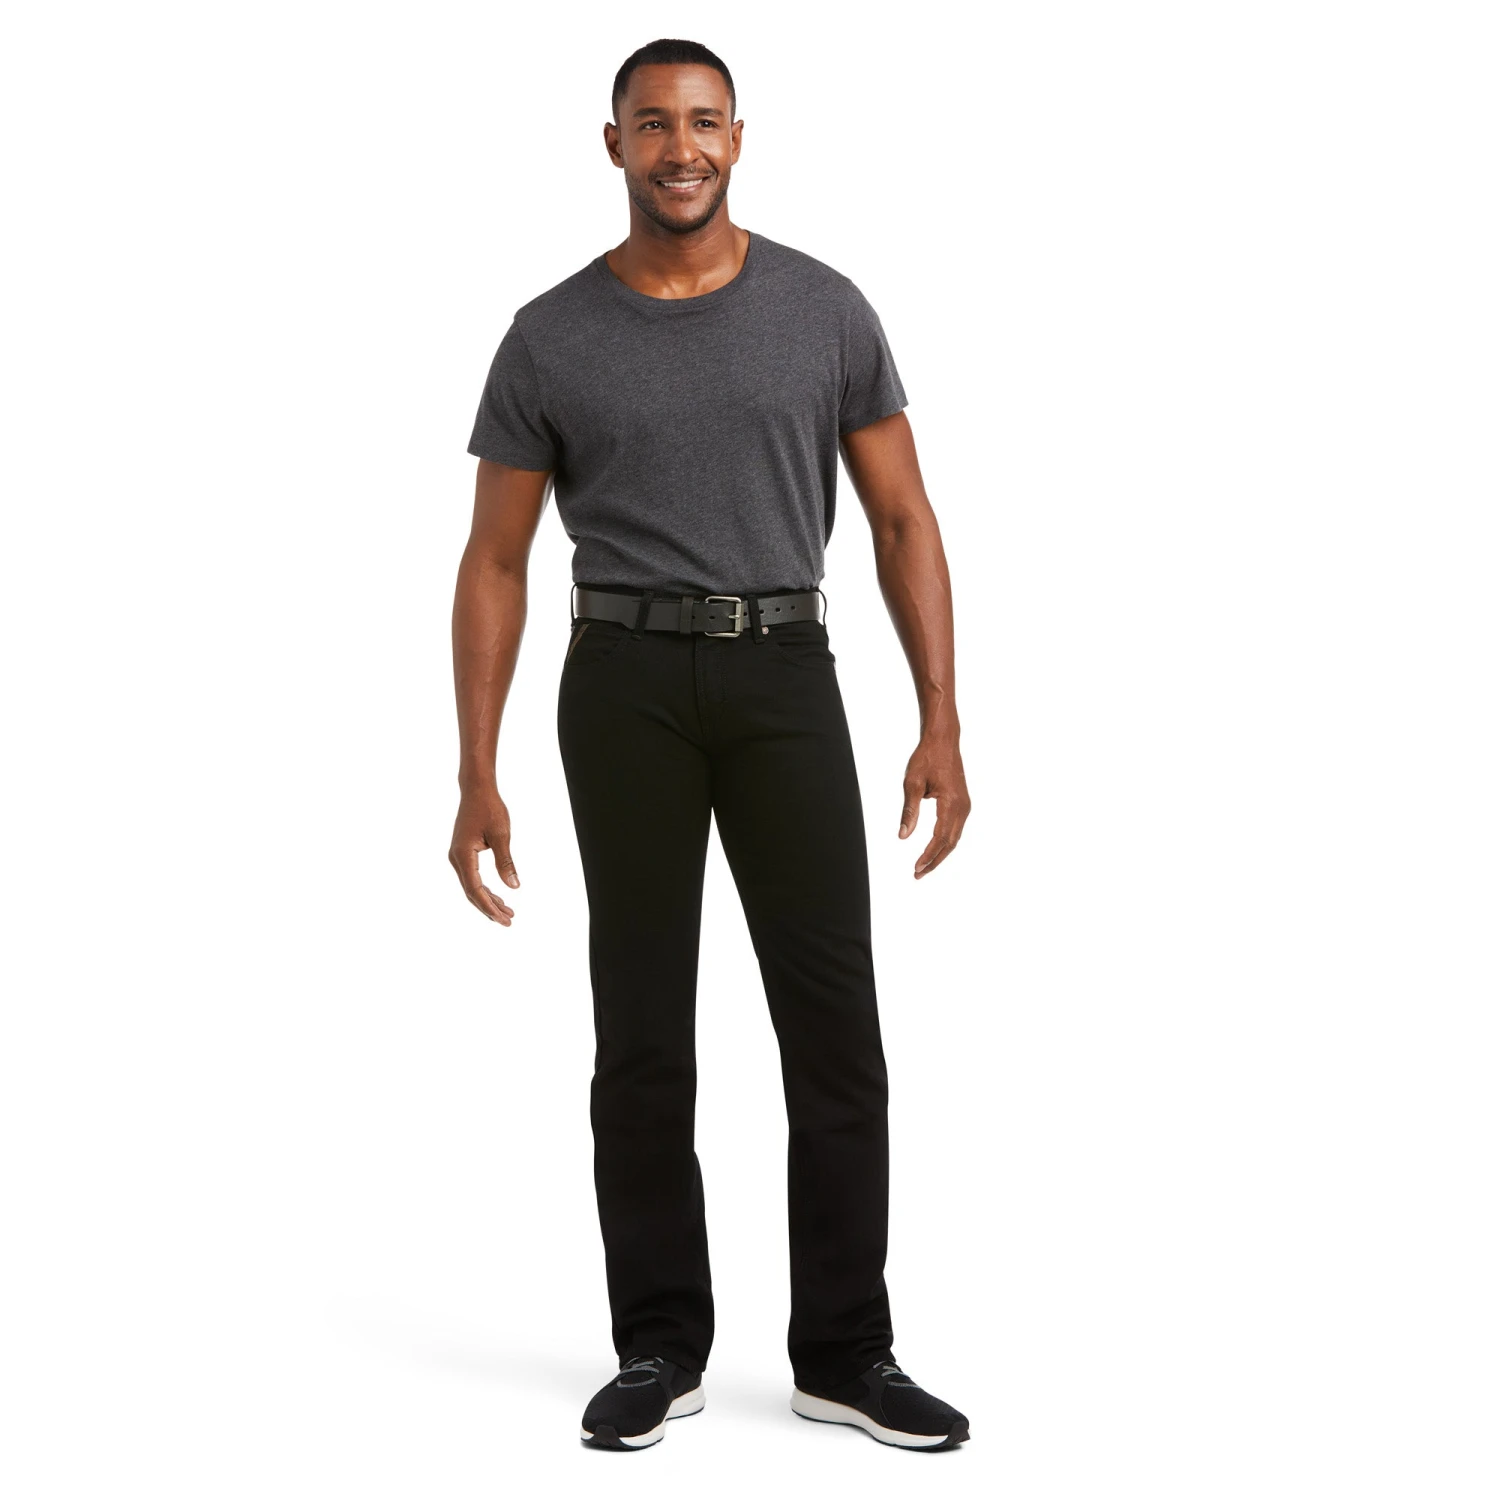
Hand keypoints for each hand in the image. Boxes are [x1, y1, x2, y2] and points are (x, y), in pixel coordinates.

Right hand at [449, 786, 519, 923]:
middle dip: (489, 908)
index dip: (489, 906)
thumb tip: (514, 886)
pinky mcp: (462, 854)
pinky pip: (472, 877)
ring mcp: (457, 856)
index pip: (475, 889)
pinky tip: (497, 896)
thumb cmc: (489, 808)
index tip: (504, 918)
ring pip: (472, 886)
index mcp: (463, 855)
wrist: (476, 790)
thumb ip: (506, 862)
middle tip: (508, 921)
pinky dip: (484, 889)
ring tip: (507, 911)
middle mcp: (456, 858)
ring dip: (488, 900)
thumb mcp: (502, 835)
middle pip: (472, 892)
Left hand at [899, 734, 969, 877]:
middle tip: (918, 874)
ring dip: (940, 853)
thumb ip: (909, 811)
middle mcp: (962, 807)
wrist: (943, 741)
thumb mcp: (912, 783)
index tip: (916, 868)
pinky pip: (955, 829)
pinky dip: (945, 842)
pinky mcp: (963, 803)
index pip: (940, 838)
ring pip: (954, 838)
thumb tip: (903, 836)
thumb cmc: (926, 758)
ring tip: (924, 866)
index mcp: (951, 803)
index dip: (928, 856)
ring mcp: (965, 806)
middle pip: (950, 843)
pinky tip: (934, 849)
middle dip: (934, 860)